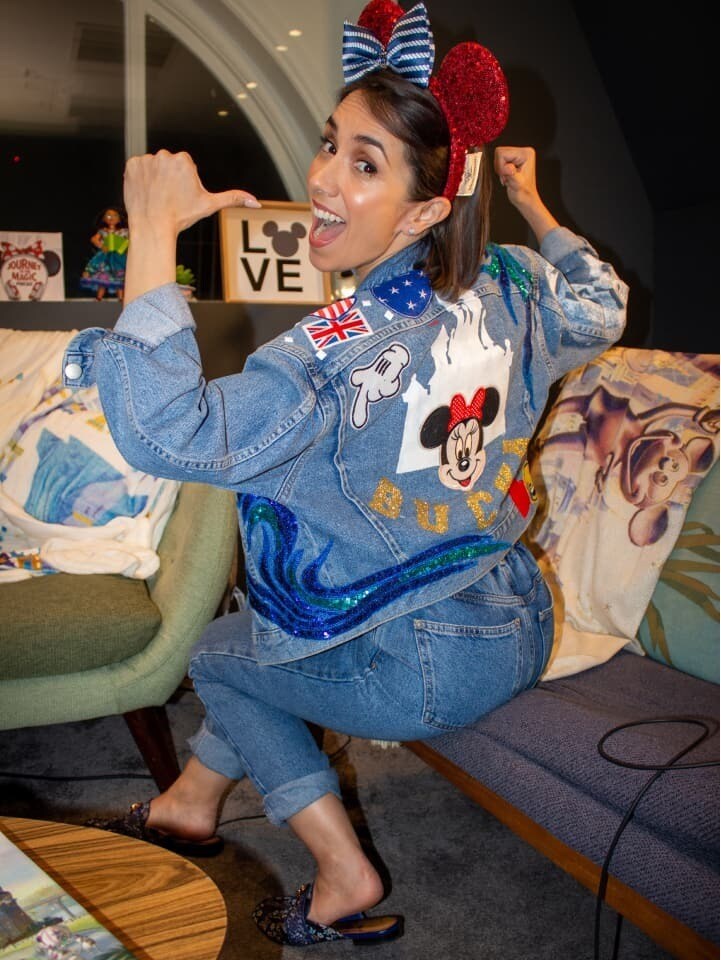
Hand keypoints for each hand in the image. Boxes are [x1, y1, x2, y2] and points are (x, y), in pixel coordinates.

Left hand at [123, 150, 260, 235]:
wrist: (153, 226)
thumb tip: (256, 202)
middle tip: (169, 198)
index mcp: (184, 160)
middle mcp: (165, 155)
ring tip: (157, 197)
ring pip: (154, 167)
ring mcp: (146, 159)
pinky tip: (146, 193)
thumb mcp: (209, 205)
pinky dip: (141, 179)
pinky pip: (138, 169)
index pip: (184, 166)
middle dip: (169, 179)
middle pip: (169, 165)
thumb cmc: (182, 216)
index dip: (183, 183)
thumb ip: (233, 198)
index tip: (180, 196)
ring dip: (155, 179)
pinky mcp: (131, 165)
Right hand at [494, 146, 541, 212]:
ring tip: (508, 178)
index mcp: (526, 154)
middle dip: (500, 168)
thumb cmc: (524, 194)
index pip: (502, 153)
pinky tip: (508, 177)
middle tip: (507, 177)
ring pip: (498, 157)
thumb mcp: (517, 185)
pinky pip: (499, 161)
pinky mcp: (514, 158)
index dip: (501, 166)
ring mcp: (518, 154)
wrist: (526, 200)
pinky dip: (501, 171)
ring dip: (500, 170)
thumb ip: (512, 174)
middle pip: (499, 152)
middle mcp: (523, 151)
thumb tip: (507, 167)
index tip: (508, 176)